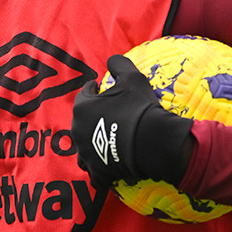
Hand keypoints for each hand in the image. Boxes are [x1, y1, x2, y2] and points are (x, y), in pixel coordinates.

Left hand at [71, 54, 192, 190]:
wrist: (153, 141)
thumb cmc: (140, 108)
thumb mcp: (132, 78)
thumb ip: (119, 64)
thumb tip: (112, 60)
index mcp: (82, 107)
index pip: (85, 94)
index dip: (95, 90)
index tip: (102, 89)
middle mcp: (78, 131)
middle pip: (81, 121)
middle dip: (91, 117)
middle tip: (106, 115)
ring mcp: (86, 153)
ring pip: (84, 148)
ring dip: (91, 144)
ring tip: (104, 141)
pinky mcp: (97, 171)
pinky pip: (94, 172)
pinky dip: (100, 169)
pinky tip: (109, 165)